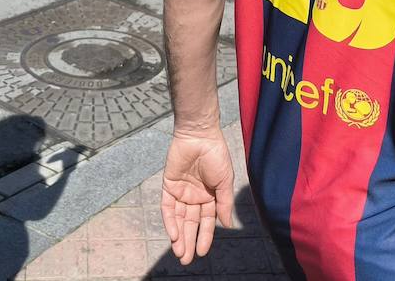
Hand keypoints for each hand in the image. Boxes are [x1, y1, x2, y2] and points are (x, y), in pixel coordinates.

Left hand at [160, 129, 235, 264]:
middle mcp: (195, 196)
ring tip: (180, 253)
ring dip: (178, 236)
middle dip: (189, 242)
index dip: (204, 237)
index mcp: (210, 196)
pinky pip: (168, 207)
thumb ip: (224, 203)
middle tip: (186, 260)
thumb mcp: (225, 181)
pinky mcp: (168, 186)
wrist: (200, 135)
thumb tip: (226, 225)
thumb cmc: (216, 155)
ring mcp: (181, 192)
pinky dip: (170, 221)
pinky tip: (174, 234)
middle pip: (191, 224)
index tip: (202, 252)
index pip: (206, 222)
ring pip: (179, 219)